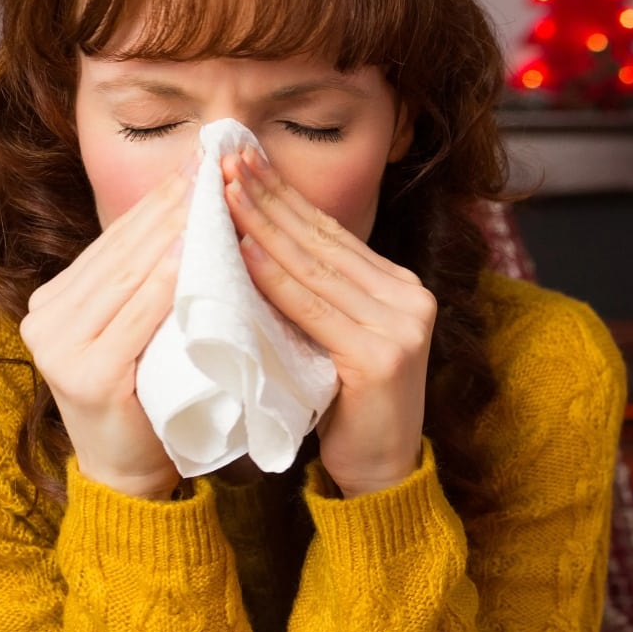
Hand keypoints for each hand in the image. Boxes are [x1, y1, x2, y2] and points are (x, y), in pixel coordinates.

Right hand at [20, 165, 191, 499]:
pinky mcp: (85, 374)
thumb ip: (142, 286)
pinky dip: (166, 284)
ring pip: (127, 277)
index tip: (197, 164)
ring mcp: (59, 347)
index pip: (114, 241)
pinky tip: (193, 256)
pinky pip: (135, 318)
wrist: (129, 476)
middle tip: (211, 165)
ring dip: (172, 234)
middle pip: (121, 252)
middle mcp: (46, 318)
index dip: (157, 201)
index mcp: (54, 302)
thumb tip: (186, 214)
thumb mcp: (136, 332)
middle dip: (169, 206)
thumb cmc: (146, 400)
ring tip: (209, 196)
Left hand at [221, 148, 434, 497]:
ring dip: (264, 226)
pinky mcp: (381, 359)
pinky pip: (314, 310)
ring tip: (224, 193)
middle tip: (226, 158)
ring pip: (315, 268)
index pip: (330, 232)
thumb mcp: (330, 338)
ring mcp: (400, 327)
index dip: (285, 194)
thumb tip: (251, 238)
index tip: (242, 160)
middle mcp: (407, 298)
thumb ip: (311, 295)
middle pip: (323, 241)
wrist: (379, 473)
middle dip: (270, 197)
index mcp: (397, 287)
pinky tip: (243, 253)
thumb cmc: (343, 408)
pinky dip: (274, 280)